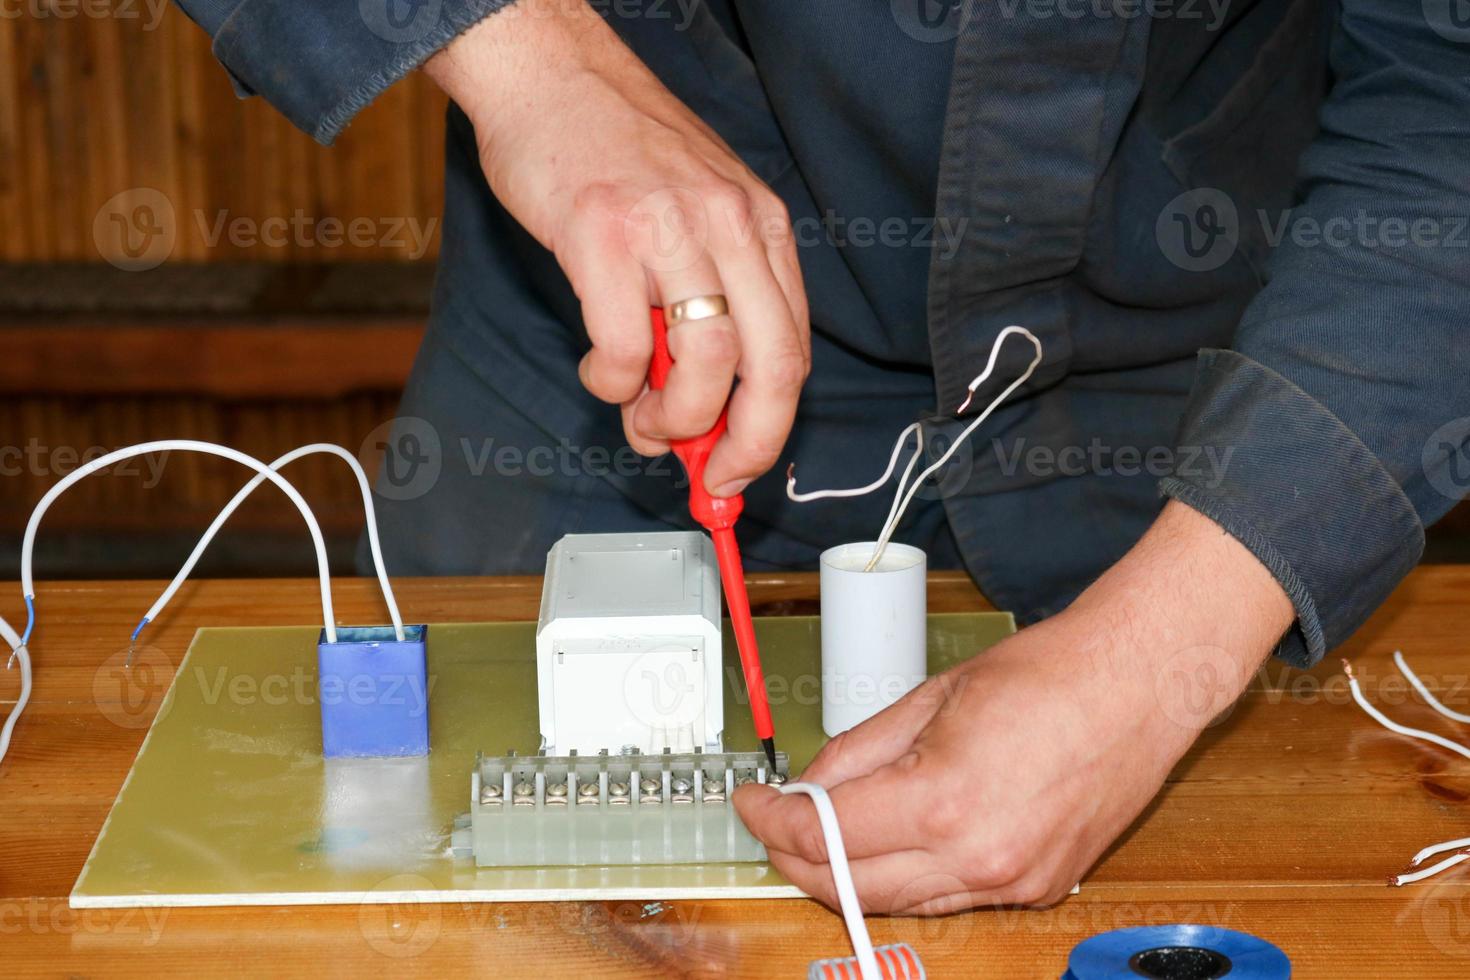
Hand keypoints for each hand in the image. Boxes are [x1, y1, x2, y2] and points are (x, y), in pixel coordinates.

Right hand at [425, 0, 809, 495]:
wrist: (549, 72)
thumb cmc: (617, 149)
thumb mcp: (696, 213)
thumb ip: (710, 300)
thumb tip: (704, 405)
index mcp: (761, 227)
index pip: (793, 351)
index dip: (771, 429)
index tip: (739, 468)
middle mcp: (730, 225)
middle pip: (771, 369)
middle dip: (745, 446)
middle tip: (709, 477)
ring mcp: (669, 228)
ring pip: (706, 364)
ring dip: (673, 420)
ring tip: (642, 418)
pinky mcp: (603, 234)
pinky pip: (622, 347)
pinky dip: (610, 383)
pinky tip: (599, 370)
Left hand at [734, 501, 1294, 913]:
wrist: (1140, 683)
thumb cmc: (1048, 675)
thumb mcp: (930, 698)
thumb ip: (858, 752)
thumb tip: (808, 789)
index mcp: (943, 802)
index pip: (823, 836)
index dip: (771, 823)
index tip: (752, 803)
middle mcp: (979, 857)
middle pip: (850, 885)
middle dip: (797, 859)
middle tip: (774, 825)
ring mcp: (1013, 881)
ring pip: (897, 902)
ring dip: (848, 874)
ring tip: (821, 834)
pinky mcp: (1039, 887)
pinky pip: (949, 898)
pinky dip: (908, 878)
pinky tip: (892, 844)